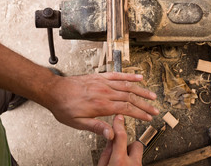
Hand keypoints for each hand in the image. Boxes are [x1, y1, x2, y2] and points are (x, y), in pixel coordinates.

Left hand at [42, 72, 158, 139]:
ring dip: (141, 91)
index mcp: (101, 105)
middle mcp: (104, 92)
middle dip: (145, 104)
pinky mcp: (100, 77)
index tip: (149, 117)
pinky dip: (129, 76)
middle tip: (156, 110)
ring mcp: (103, 83)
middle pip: (130, 98)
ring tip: (152, 95)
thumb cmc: (64, 108)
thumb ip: (96, 127)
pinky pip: (117, 75)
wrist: (55, 91)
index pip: (126, 109)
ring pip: (127, 86)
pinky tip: (139, 77)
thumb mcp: (77, 123)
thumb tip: (111, 134)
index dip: (140, 114)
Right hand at [98, 115, 142, 165]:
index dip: (119, 125)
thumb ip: (107, 153)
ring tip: (121, 162)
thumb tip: (111, 141)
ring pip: (138, 154)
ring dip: (130, 155)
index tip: (118, 118)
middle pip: (136, 144)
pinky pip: (137, 161)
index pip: (121, 136)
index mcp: (119, 162)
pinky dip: (131, 162)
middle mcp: (132, 164)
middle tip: (120, 151)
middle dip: (128, 145)